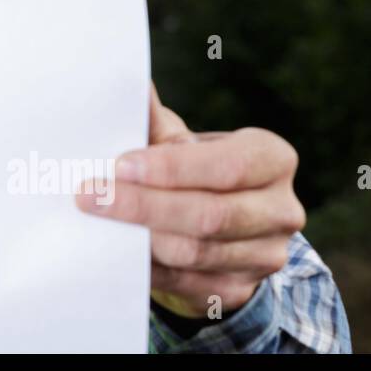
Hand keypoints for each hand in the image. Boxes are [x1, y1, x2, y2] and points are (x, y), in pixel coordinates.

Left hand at [76, 82, 305, 317]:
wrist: (218, 220)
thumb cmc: (192, 166)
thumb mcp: (179, 138)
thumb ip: (152, 117)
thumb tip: (118, 80)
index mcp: (272, 159)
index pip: (227, 166)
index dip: (172, 168)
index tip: (119, 165)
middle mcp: (281, 210)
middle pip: (210, 215)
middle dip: (143, 206)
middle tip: (89, 196)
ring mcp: (265, 255)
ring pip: (195, 253)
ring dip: (140, 238)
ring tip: (96, 221)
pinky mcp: (240, 290)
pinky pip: (186, 283)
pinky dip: (147, 267)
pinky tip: (114, 250)